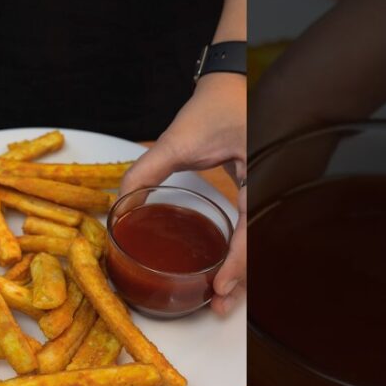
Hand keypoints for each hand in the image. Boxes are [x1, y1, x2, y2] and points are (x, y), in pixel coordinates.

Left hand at [120, 72, 246, 314]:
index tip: (220, 287)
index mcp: (256, 176)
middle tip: (216, 305)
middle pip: (256, 245)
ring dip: (238, 270)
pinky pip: (248, 228)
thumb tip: (121, 204)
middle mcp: (264, 187)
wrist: (235, 80)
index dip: (237, 263)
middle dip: (239, 279)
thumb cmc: (217, 105)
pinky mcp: (253, 191)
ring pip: (254, 240)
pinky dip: (237, 251)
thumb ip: (146, 169)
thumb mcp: (179, 138)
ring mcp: (262, 190)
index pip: (250, 230)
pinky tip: (224, 268)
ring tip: (220, 297)